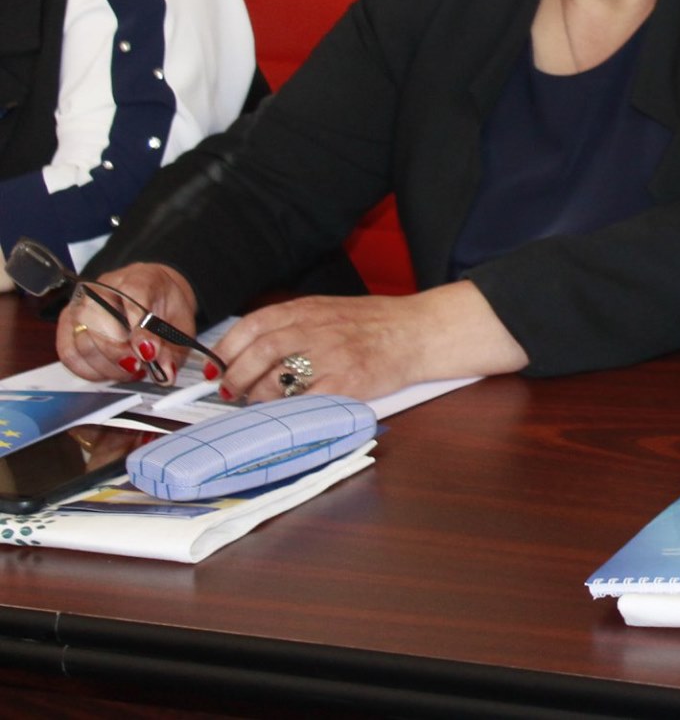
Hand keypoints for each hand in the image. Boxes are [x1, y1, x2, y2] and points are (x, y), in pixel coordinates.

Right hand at [55, 262, 199, 383]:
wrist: (151, 294)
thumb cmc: (162, 305)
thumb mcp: (180, 322)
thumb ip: (173, 346)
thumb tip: (165, 372)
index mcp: (138, 278)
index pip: (132, 296)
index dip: (139, 328)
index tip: (148, 354)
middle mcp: (102, 288)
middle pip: (98, 321)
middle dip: (119, 354)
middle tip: (139, 367)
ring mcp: (79, 305)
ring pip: (83, 342)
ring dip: (108, 366)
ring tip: (131, 370)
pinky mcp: (66, 324)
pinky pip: (70, 354)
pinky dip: (91, 371)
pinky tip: (111, 372)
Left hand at [212, 282, 528, 402]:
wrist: (420, 331)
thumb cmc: (376, 324)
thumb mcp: (330, 309)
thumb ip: (294, 323)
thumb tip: (250, 349)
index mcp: (308, 309)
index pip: (252, 325)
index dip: (226, 348)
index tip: (217, 365)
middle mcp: (316, 329)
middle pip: (257, 353)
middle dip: (235, 377)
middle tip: (231, 391)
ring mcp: (331, 356)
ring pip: (275, 379)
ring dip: (258, 397)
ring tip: (259, 402)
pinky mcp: (347, 382)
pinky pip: (304, 401)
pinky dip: (288, 410)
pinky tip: (288, 412)